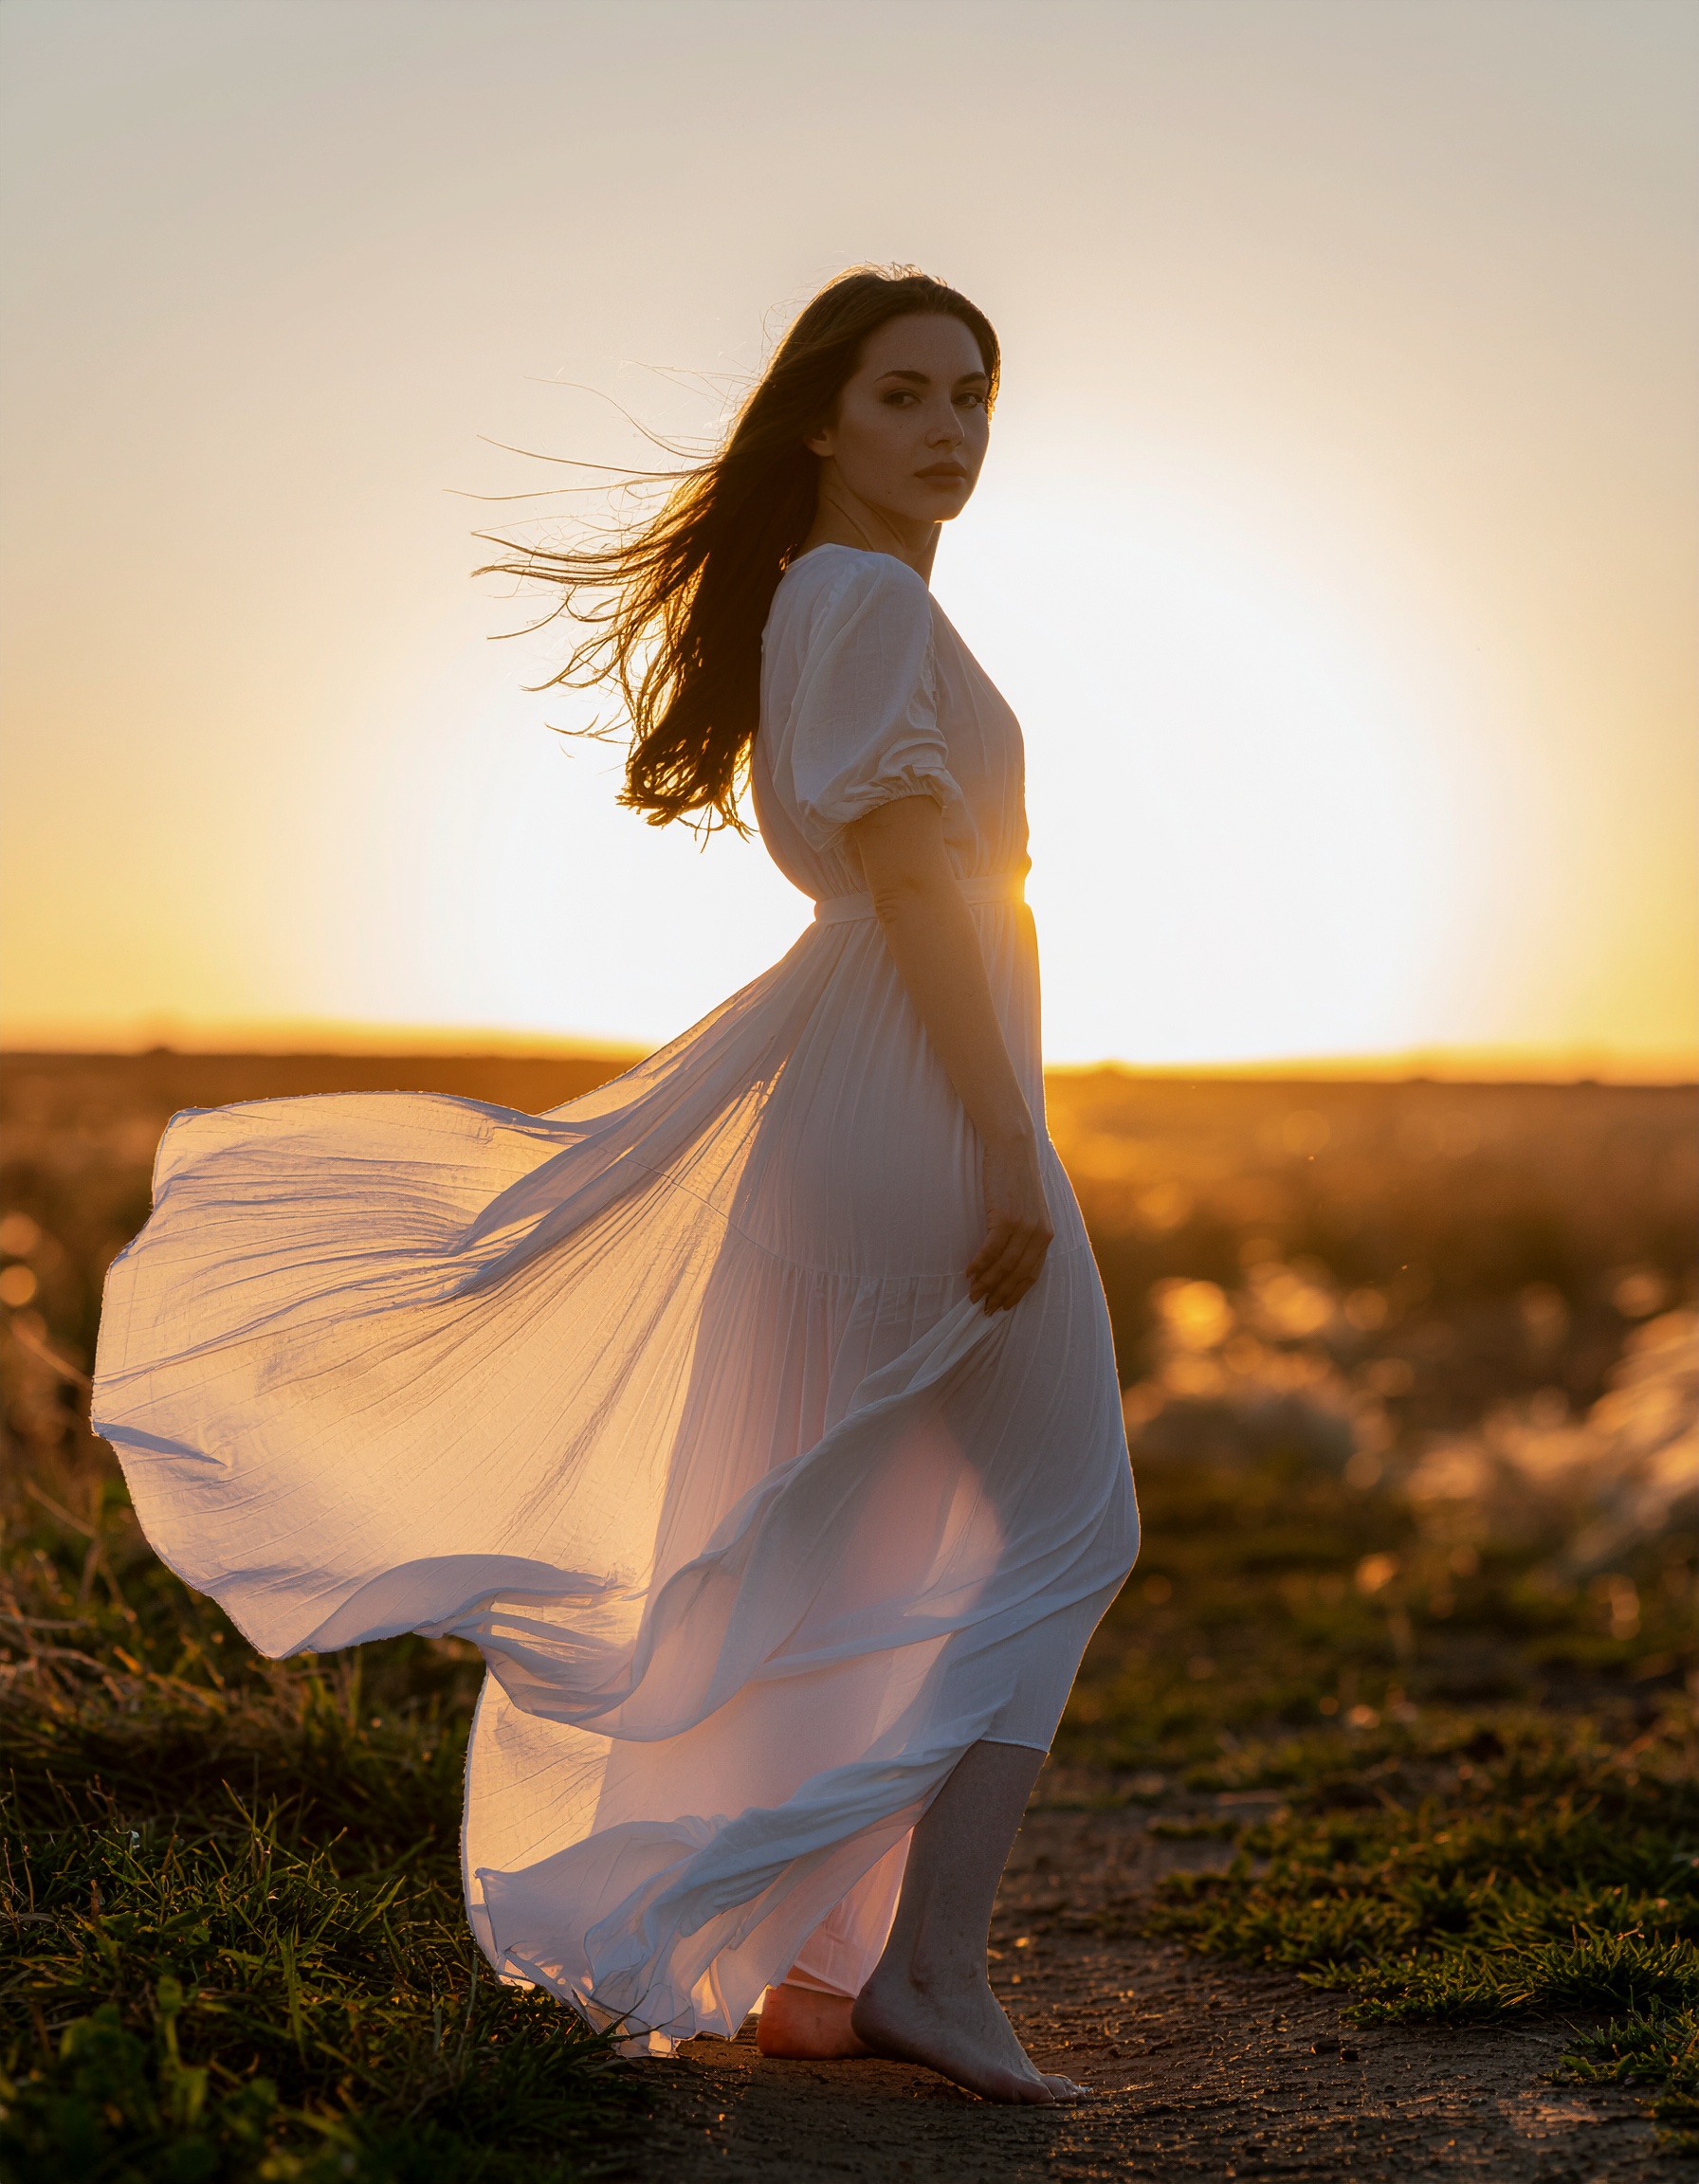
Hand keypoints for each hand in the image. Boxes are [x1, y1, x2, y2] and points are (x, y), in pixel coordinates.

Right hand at [966, 1133, 1052, 1314]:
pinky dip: (979, 1265)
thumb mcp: (1028, 1209)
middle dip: (999, 1295)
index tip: (1002, 1307)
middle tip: (984, 1309)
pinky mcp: (1007, 1217)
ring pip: (1003, 1266)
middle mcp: (1039, 1234)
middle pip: (1017, 1275)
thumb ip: (1024, 1233)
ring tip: (973, 1295)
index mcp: (1047, 1235)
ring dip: (986, 1283)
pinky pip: (991, 1250)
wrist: (1013, 1148)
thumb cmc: (1015, 1178)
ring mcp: (1024, 1226)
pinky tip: (968, 1273)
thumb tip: (1007, 1259)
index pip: (1032, 1275)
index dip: (1015, 1294)